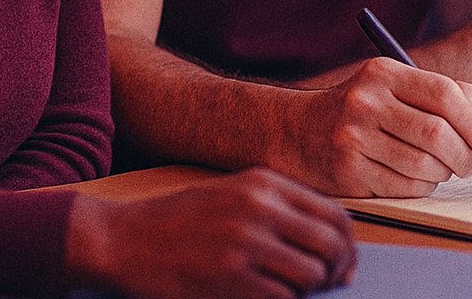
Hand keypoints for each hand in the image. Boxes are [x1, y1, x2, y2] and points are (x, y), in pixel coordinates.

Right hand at [70, 168, 356, 298]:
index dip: (348, 245)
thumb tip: (328, 239)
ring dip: (308, 290)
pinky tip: (264, 296)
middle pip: (331, 244)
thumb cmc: (177, 222)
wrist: (123, 240)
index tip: (344, 265)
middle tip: (328, 286)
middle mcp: (260, 208)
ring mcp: (246, 244)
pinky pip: (283, 298)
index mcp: (264, 184)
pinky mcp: (231, 279)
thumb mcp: (232, 194)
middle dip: (337, 271)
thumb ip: (277, 208)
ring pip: (311, 274)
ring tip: (289, 291)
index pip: (334, 213)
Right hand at [271, 56, 471, 196]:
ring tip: (441, 171)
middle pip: (437, 134)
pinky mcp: (348, 172)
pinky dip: (422, 188)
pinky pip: (404, 187)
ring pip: (424, 166)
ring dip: (443, 174)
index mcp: (382, 73)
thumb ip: (441, 95)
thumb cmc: (362, 111)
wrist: (297, 132)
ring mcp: (353, 138)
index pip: (443, 93)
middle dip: (464, 155)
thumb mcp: (393, 87)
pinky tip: (416, 179)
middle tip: (469, 164)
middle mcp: (365, 102)